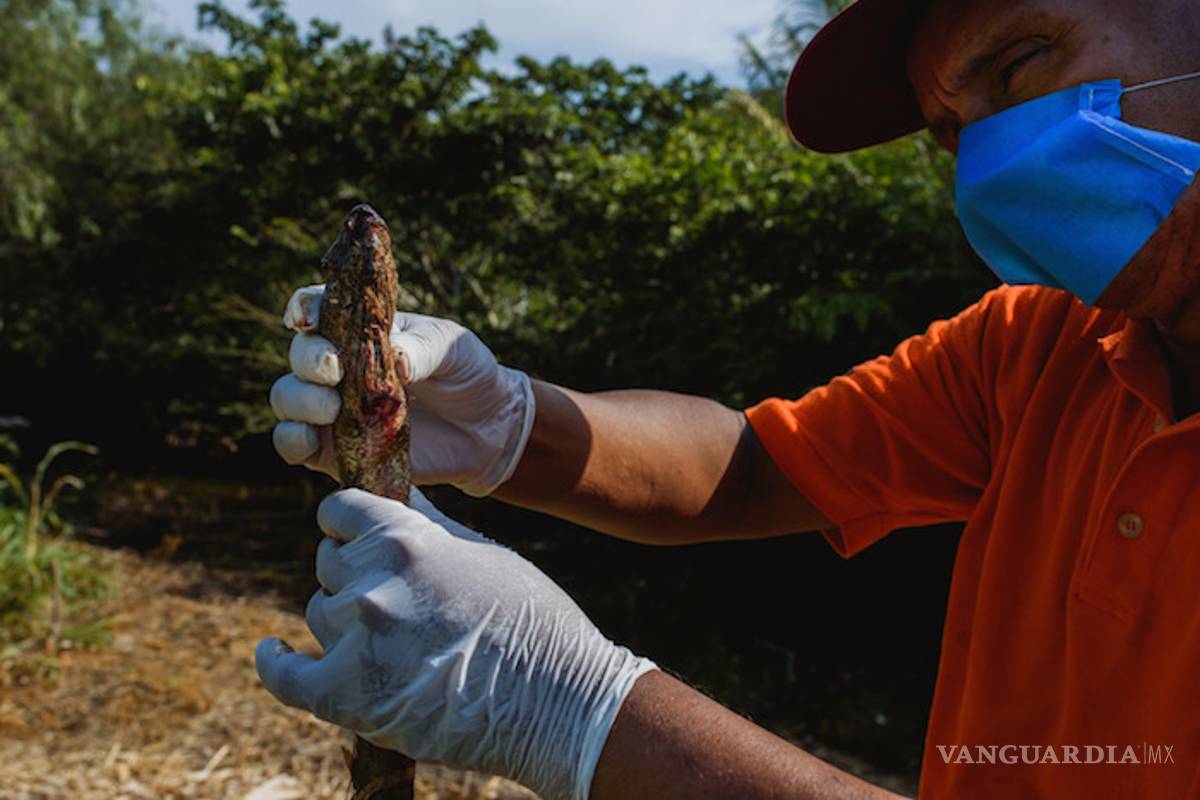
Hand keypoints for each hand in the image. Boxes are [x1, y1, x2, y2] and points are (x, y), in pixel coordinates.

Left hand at [256, 488, 656, 799]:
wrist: (557, 702)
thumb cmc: (530, 620)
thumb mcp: (481, 553)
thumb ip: (426, 524)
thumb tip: (397, 493)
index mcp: (405, 537)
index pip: (338, 511)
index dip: (350, 523)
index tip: (357, 535)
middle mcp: (371, 581)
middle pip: (328, 562)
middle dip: (354, 573)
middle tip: (396, 598)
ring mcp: (355, 640)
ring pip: (320, 612)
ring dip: (345, 620)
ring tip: (392, 638)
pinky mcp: (346, 697)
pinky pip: (286, 674)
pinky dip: (277, 662)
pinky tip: (273, 651)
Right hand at [270, 285, 535, 496]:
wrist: (487, 427)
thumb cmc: (466, 373)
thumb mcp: (452, 348)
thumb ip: (421, 348)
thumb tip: (394, 359)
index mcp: (361, 329)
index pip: (317, 307)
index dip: (303, 308)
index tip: (308, 318)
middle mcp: (339, 366)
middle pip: (299, 354)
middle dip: (308, 360)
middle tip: (335, 371)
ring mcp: (333, 408)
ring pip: (287, 398)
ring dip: (299, 400)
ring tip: (334, 409)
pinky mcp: (335, 449)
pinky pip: (293, 445)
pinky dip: (292, 441)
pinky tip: (311, 441)